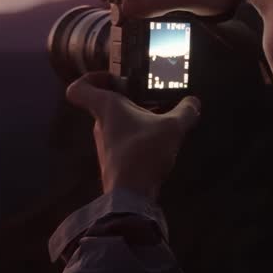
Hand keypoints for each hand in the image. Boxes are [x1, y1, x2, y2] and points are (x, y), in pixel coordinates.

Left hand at [66, 72, 201, 198]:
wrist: (131, 195)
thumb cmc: (144, 151)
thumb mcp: (172, 128)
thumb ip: (185, 112)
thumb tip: (194, 102)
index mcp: (105, 108)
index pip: (78, 89)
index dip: (90, 78)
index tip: (112, 78)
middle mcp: (100, 124)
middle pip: (103, 104)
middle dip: (125, 98)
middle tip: (149, 97)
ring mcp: (104, 144)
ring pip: (115, 123)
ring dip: (134, 119)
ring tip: (159, 120)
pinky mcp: (112, 161)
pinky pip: (122, 140)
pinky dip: (136, 137)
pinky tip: (156, 142)